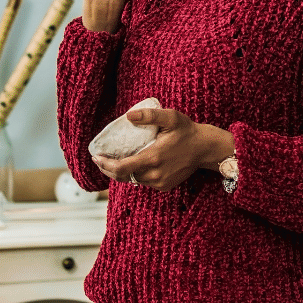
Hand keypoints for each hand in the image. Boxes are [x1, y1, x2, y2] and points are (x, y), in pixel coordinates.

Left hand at [92, 107, 233, 191]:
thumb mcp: (170, 117)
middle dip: (108, 170)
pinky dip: (135, 175)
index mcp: (153, 158)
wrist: (205, 148)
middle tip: (99, 160)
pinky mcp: (165, 186)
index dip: (105, 165)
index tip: (96, 157)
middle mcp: (155, 174)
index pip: (122, 168)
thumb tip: (128, 116)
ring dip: (121, 173)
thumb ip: (149, 115)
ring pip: (133, 180)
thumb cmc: (187, 131)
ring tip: (112, 162)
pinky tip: (132, 166)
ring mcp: (160, 183)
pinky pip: (144, 182)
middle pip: (124, 177)